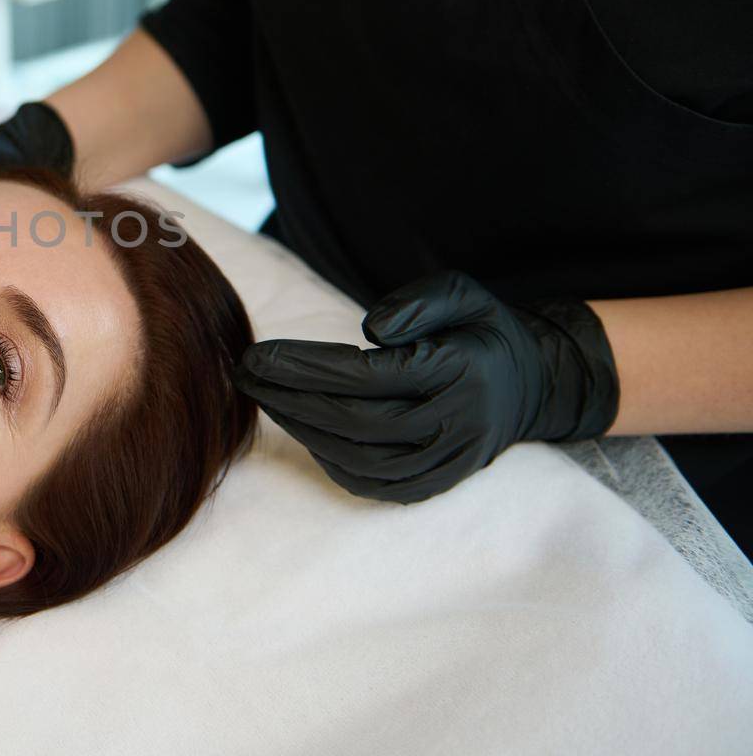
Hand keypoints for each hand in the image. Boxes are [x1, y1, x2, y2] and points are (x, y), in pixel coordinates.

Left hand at [235, 270, 618, 503]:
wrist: (533, 383)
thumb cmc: (481, 329)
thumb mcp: (461, 292)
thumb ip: (417, 302)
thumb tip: (372, 330)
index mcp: (458, 371)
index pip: (366, 376)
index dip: (304, 369)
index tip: (257, 355)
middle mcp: (455, 422)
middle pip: (354, 422)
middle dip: (289, 400)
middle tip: (245, 376)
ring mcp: (448, 459)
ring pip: (361, 459)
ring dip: (302, 431)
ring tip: (263, 399)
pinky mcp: (440, 482)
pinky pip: (376, 485)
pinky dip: (332, 463)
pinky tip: (302, 433)